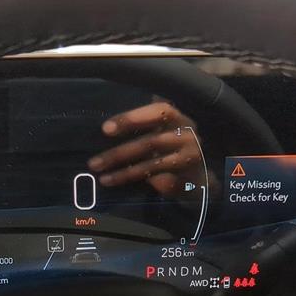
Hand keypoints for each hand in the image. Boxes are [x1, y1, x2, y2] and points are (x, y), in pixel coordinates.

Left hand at [87, 102, 205, 197]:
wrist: (200, 177)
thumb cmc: (174, 147)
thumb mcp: (167, 128)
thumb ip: (149, 116)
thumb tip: (116, 114)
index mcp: (180, 119)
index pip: (158, 112)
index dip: (132, 118)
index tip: (106, 129)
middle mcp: (188, 136)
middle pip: (150, 142)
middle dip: (119, 153)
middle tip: (94, 162)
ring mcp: (189, 159)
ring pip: (151, 164)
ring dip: (123, 172)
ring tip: (102, 177)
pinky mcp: (187, 180)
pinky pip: (157, 181)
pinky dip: (136, 181)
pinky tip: (117, 183)